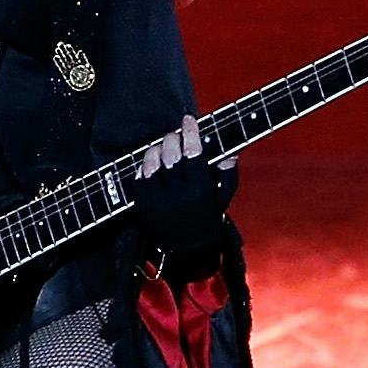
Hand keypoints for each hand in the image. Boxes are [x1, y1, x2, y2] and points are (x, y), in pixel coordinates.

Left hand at [127, 114, 239, 279]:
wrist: (189, 248)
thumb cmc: (209, 215)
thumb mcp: (224, 195)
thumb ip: (227, 172)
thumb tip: (229, 150)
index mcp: (200, 192)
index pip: (193, 154)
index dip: (190, 132)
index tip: (189, 119)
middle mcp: (178, 197)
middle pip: (170, 155)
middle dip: (172, 138)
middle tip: (175, 134)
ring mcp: (158, 203)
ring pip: (151, 163)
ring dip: (156, 149)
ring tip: (163, 148)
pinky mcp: (143, 207)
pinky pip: (138, 177)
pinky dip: (144, 165)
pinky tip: (152, 163)